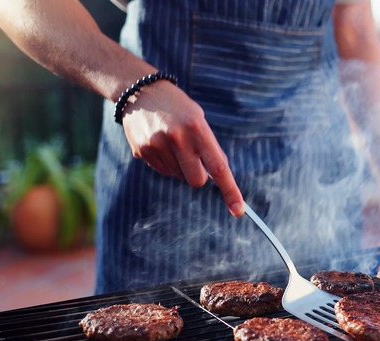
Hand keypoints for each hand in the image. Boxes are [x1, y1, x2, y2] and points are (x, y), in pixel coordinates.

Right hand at [121, 80, 244, 216]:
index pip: (218, 167)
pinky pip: (162, 171)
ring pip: (178, 176)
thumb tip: (218, 177)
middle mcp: (177, 138)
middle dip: (198, 176)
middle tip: (192, 157)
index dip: (230, 190)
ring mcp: (157, 146)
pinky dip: (166, 162)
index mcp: (197, 129)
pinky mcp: (142, 152)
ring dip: (180, 166)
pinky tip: (160, 143)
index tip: (238, 209)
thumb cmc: (178, 108)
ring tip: (172, 142)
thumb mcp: (199, 120)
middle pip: (196, 181)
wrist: (141, 91)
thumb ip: (209, 148)